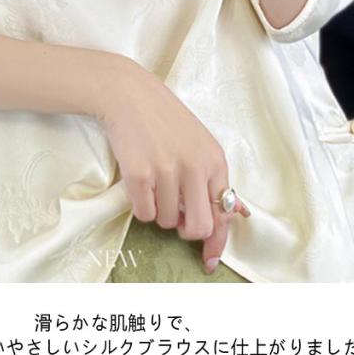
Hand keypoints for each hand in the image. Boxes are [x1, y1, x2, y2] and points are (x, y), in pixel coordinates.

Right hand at [97, 59, 250, 274]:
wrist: (130, 95)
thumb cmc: (164, 119)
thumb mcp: (198, 143)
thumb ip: (209, 178)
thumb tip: (224, 220)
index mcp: (214, 160)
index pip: (224, 212)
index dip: (217, 241)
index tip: (209, 259)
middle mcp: (194, 167)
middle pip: (198, 227)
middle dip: (186, 230)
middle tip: (175, 215)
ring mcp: (166, 171)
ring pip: (166, 221)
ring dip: (159, 210)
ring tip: (154, 181)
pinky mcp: (139, 174)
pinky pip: (144, 215)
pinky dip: (141, 206)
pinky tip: (140, 182)